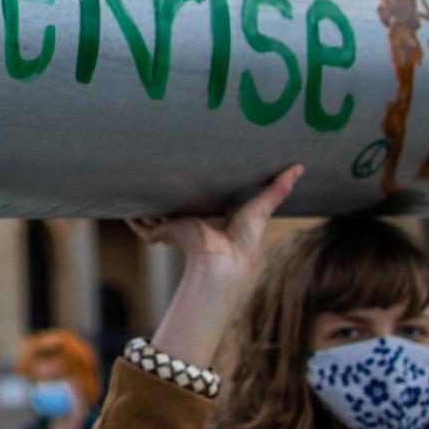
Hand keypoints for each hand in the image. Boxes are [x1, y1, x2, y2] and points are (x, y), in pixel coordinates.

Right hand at [129, 165, 302, 370]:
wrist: (224, 261)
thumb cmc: (245, 239)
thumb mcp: (261, 207)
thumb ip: (278, 189)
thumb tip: (300, 168)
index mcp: (213, 216)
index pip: (201, 200)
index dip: (194, 189)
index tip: (191, 172)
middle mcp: (193, 221)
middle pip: (175, 206)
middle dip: (167, 195)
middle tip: (162, 174)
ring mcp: (177, 227)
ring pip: (157, 215)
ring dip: (148, 206)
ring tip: (140, 188)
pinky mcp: (165, 233)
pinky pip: (145, 227)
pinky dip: (136, 221)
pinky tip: (128, 210)